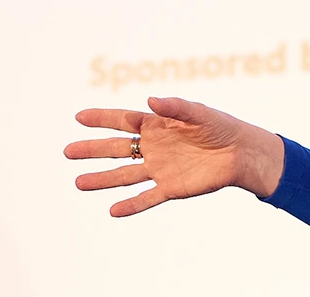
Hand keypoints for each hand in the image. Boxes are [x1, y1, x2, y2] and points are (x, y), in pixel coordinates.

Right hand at [64, 96, 284, 216]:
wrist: (241, 152)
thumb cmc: (221, 126)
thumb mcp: (199, 113)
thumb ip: (175, 107)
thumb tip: (149, 99)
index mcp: (158, 125)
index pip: (124, 121)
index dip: (102, 119)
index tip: (79, 117)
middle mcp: (154, 147)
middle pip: (117, 149)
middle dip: (93, 150)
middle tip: (68, 152)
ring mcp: (160, 168)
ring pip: (125, 175)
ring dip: (103, 179)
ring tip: (78, 182)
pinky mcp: (172, 187)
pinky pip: (147, 197)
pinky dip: (131, 204)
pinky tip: (113, 210)